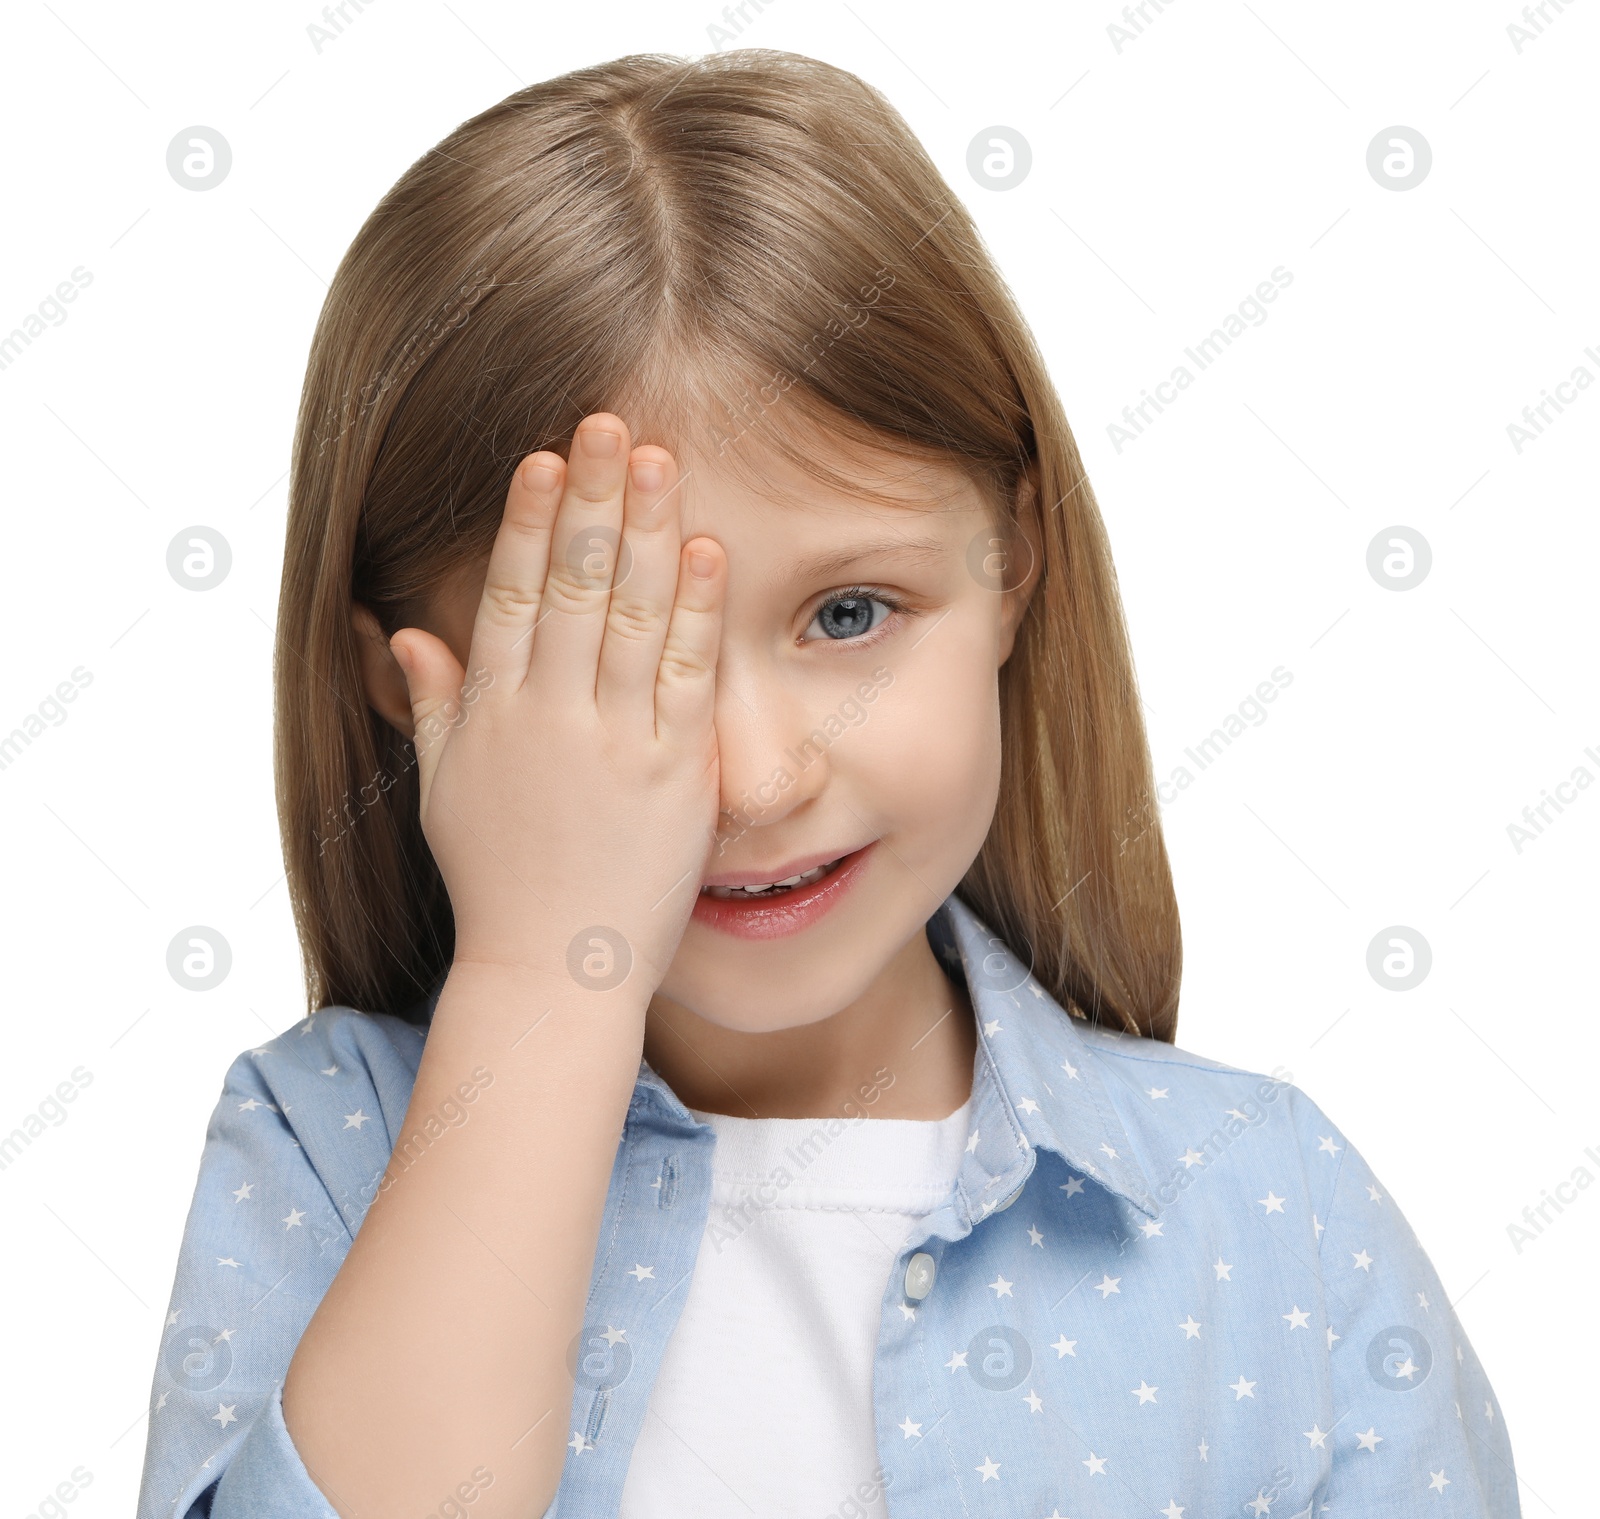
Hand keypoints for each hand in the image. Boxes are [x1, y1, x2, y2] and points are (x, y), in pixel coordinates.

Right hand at [388, 413, 723, 992]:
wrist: (553, 971)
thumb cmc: (497, 882)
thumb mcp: (442, 792)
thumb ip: (431, 706)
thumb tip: (401, 633)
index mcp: (493, 716)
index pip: (513, 597)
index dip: (530, 523)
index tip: (545, 457)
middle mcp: (552, 717)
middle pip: (575, 587)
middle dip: (592, 498)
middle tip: (608, 422)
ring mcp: (617, 743)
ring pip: (632, 616)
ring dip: (647, 530)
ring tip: (659, 458)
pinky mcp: (676, 775)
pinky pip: (689, 678)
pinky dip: (697, 613)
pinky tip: (706, 551)